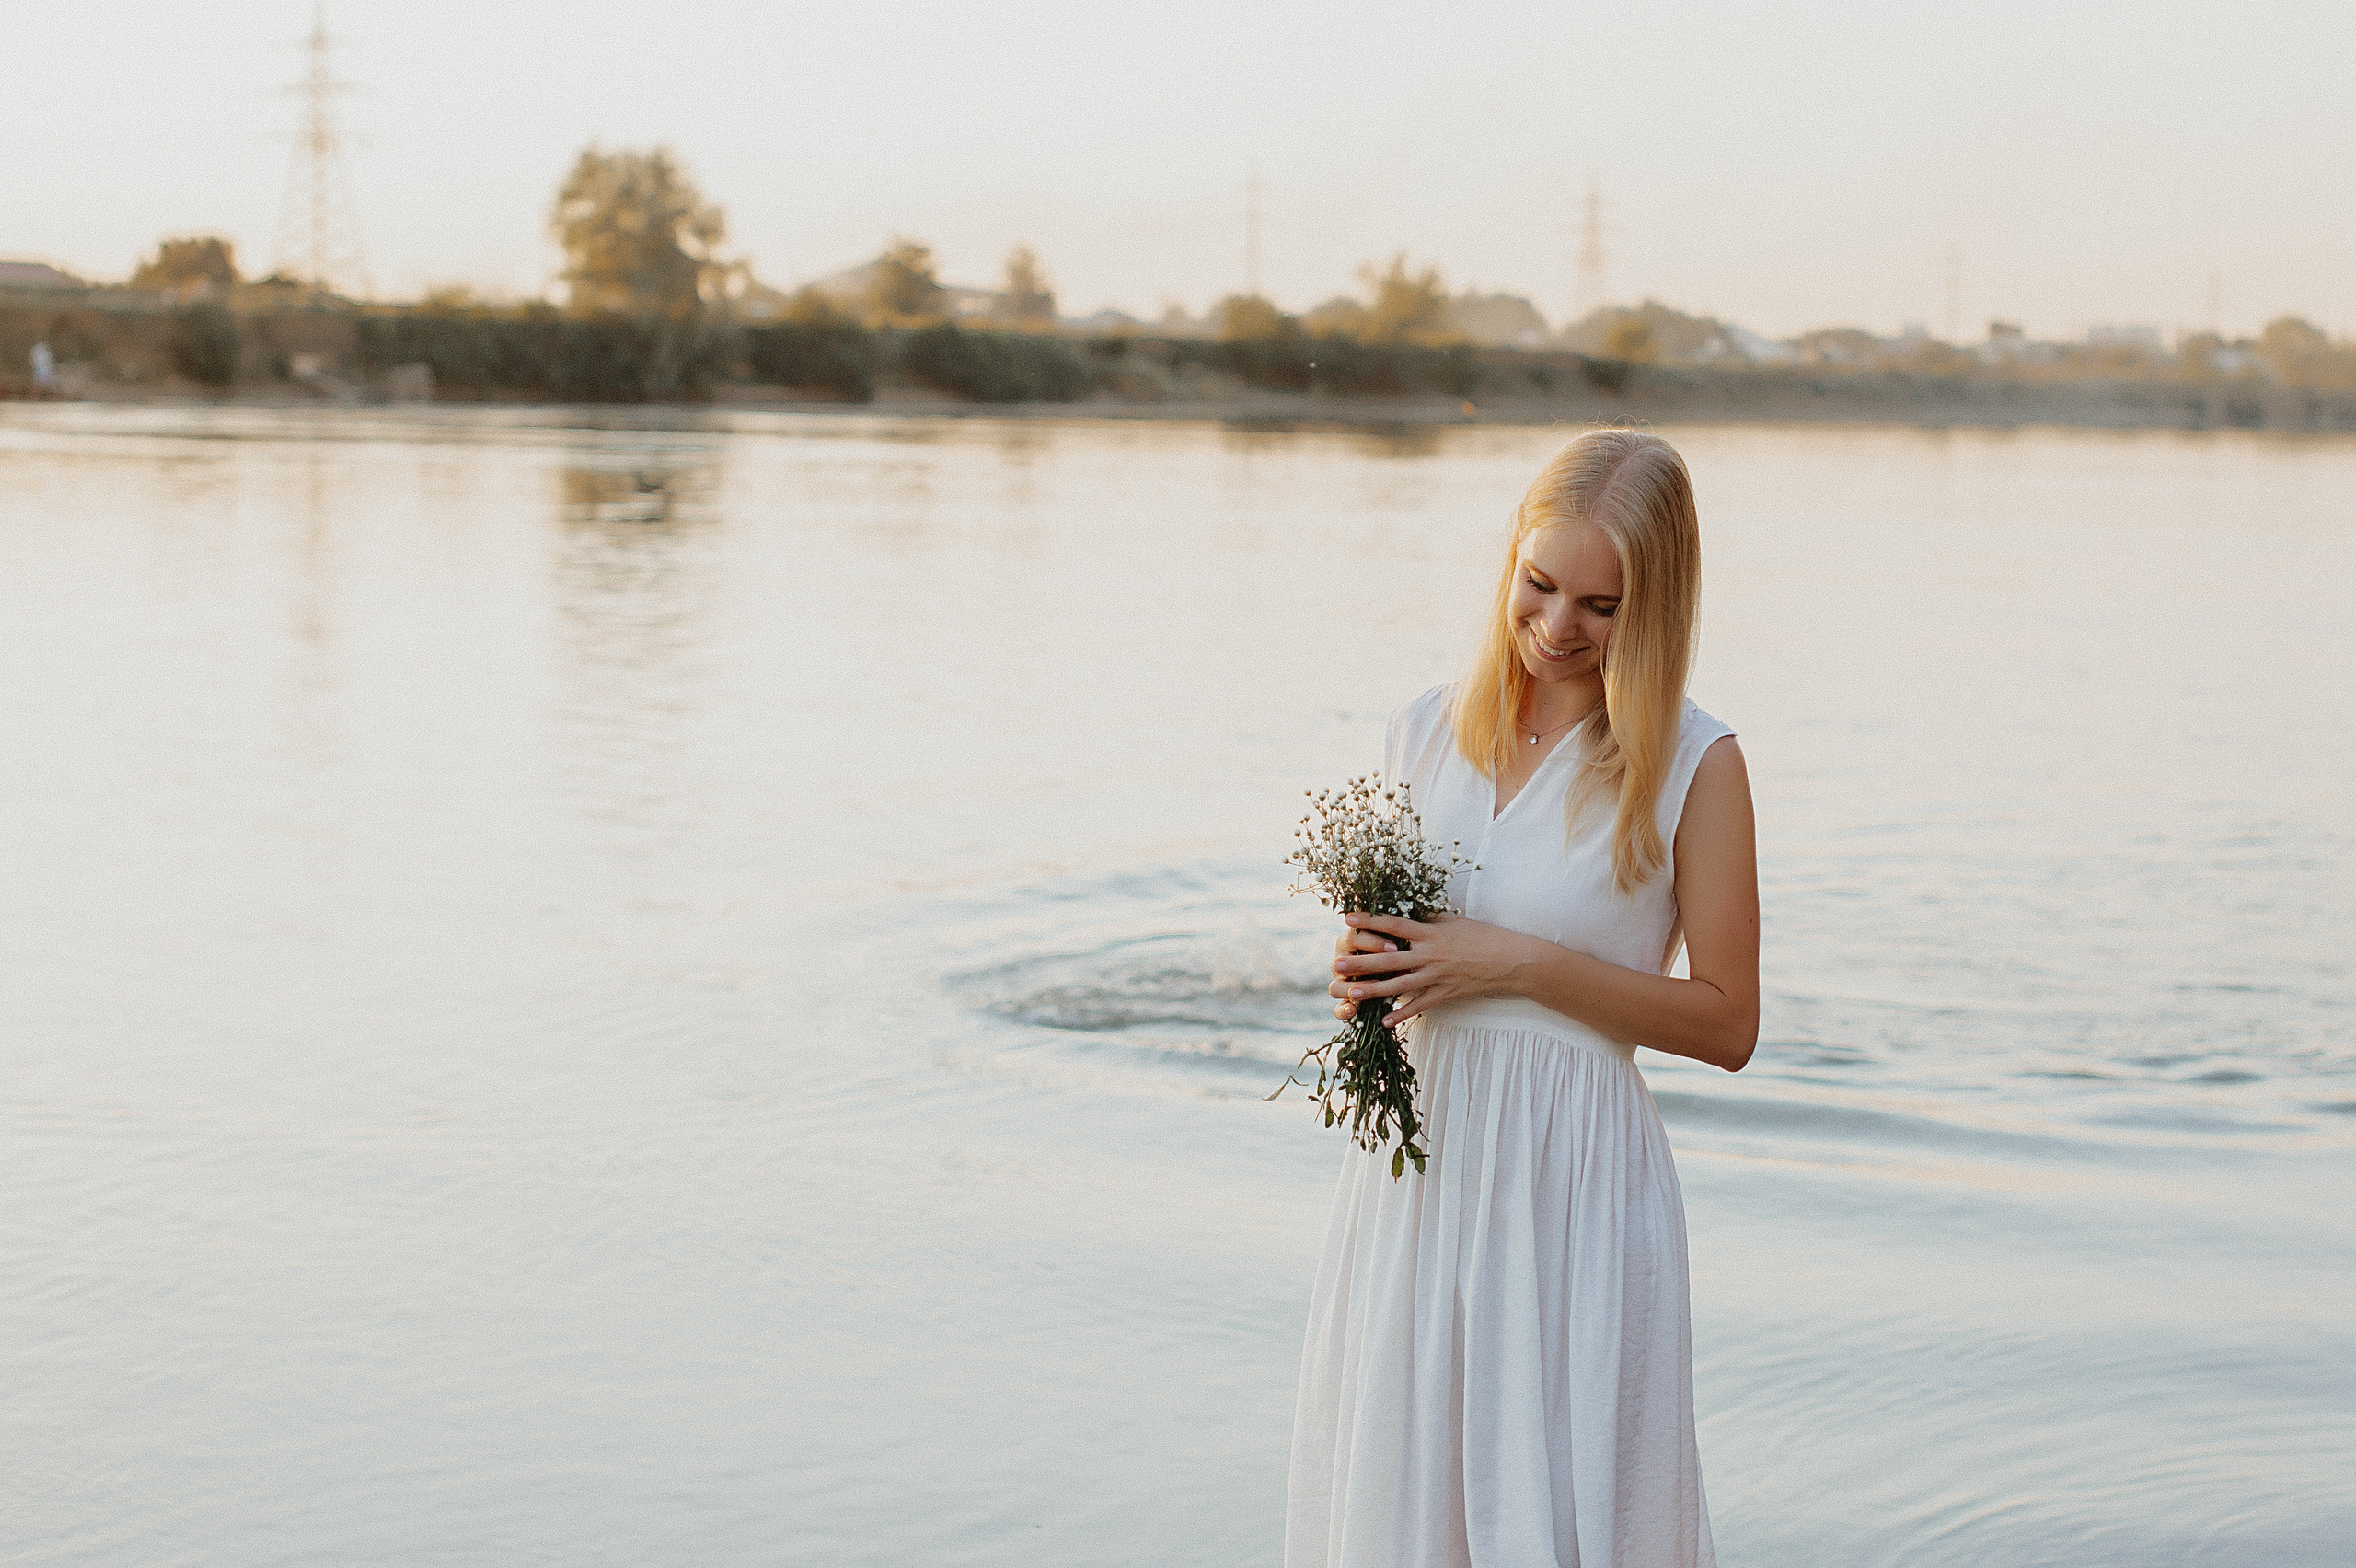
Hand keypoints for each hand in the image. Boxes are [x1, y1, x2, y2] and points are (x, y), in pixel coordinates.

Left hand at [1328, 912, 1535, 1026]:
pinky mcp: (1446, 993)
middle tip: (1338, 963)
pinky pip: (1420, 1005)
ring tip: (1352, 993)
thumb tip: (1409, 912)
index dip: (1370, 921)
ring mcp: (1438, 976)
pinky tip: (1385, 1021)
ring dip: (1374, 990)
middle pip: (1390, 958)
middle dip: (1362, 961)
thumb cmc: (1484, 936)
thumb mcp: (1455, 921)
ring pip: (1400, 985)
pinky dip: (1403, 1014)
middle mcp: (1431, 955)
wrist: (1511, 961)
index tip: (1348, 918)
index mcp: (1431, 933)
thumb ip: (1430, 919)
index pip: (1394, 925)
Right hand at [1329, 922, 1402, 1020]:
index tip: (1394, 946)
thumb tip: (1416, 908)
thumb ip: (1396, 925)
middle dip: (1363, 965)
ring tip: (1362, 993)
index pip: (1355, 936)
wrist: (1364, 966)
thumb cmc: (1387, 945)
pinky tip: (1352, 1011)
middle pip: (1343, 962)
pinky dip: (1344, 1011)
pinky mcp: (1345, 1001)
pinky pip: (1339, 1008)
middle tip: (1381, 974)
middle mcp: (1340, 960)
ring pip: (1337, 987)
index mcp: (1349, 940)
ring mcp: (1340, 981)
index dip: (1373, 942)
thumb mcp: (1393, 934)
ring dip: (1354, 991)